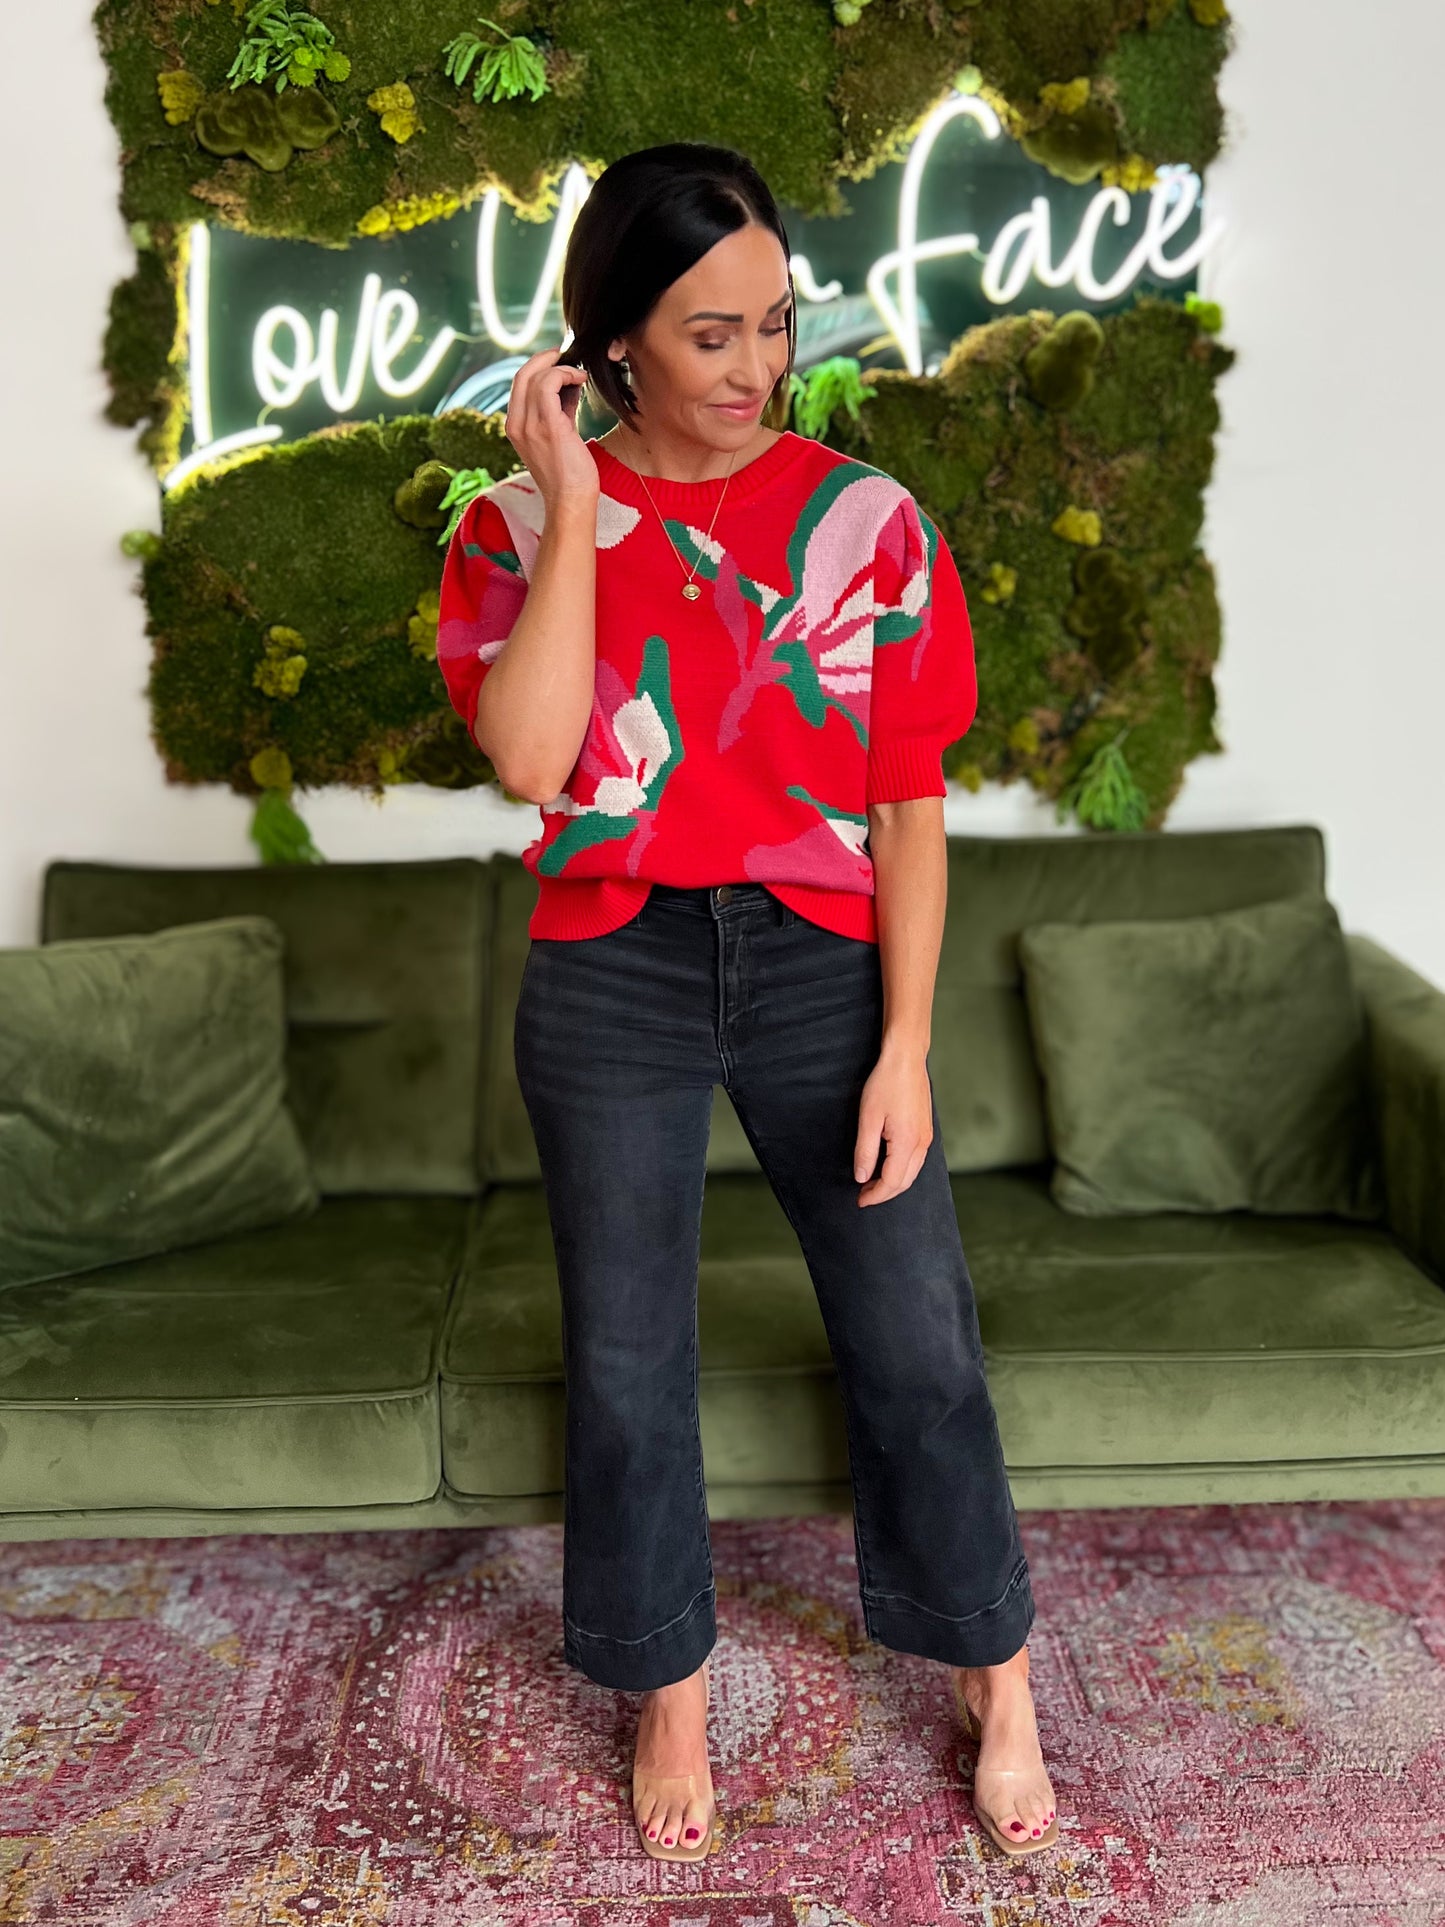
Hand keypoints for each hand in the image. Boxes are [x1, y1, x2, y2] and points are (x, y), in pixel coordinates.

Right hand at [504, 345, 598, 509]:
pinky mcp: (547, 425)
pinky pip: (550, 384)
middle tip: (565, 355)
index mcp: (515, 427)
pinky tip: (580, 379)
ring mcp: (529, 425)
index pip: (519, 384)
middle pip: (523, 374)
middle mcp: (516, 425)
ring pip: (537, 376)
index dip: (537, 367)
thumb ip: (558, 411)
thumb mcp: (558, 436)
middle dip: (545, 359)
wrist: (571, 501)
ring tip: (578, 374)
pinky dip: (565, 373)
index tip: (558, 362)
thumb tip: (569, 386)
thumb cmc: (569, 474)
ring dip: (561, 368)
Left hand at [853, 1042, 932, 1205]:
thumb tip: (862, 1177)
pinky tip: (889, 1167)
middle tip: (864, 1196)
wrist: (906, 1059)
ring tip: (873, 1185)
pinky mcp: (926, 1129)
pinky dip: (903, 1171)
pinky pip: (917, 1160)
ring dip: (894, 1183)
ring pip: (913, 1172)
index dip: (875, 1195)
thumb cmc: (885, 1084)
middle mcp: (922, 1143)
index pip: (892, 1182)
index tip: (860, 1200)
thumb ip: (865, 1151)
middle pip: (905, 1181)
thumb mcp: (868, 1118)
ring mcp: (927, 1136)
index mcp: (908, 1143)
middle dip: (884, 1193)